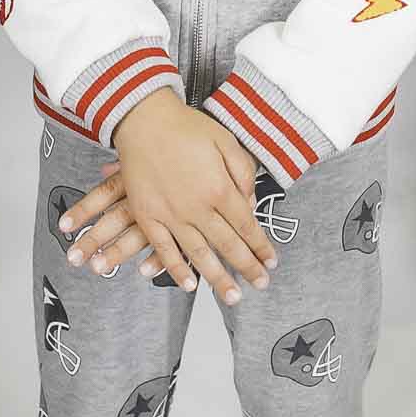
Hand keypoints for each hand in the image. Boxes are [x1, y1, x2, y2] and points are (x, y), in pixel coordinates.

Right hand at [56, 87, 279, 306]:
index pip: (247, 226)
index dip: (261, 246)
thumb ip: (243, 173)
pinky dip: (177, 270)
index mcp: (220, 188)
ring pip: (199, 255)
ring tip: (232, 297)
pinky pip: (165, 250)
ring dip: (218, 278)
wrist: (144, 119)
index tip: (271, 262)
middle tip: (260, 285)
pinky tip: (190, 284)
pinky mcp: (149, 216)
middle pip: (228, 245)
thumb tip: (250, 202)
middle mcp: (198, 207)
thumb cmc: (186, 127)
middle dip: (247, 268)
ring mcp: (172, 215)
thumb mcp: (226, 141)